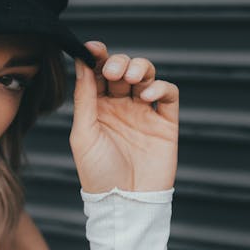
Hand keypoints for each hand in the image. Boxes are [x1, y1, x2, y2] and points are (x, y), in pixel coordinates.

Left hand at [69, 41, 178, 193]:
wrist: (125, 202)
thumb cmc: (98, 173)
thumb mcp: (83, 134)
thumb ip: (84, 98)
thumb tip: (83, 64)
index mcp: (97, 108)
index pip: (98, 74)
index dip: (97, 57)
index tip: (93, 47)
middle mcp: (120, 106)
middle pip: (122, 70)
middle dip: (118, 62)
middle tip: (114, 71)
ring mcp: (143, 112)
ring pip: (146, 76)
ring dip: (139, 68)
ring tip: (131, 77)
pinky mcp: (165, 122)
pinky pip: (167, 94)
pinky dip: (159, 88)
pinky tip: (146, 96)